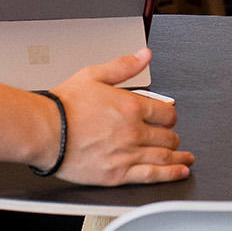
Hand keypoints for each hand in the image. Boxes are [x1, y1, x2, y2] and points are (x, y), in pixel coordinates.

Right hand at [49, 49, 193, 185]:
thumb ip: (124, 66)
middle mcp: (133, 131)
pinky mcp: (117, 174)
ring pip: (164, 156)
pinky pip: (152, 175)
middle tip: (172, 137)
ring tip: (186, 157)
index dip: (170, 115)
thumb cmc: (64, 105)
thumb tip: (144, 55)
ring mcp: (127, 154)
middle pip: (168, 136)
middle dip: (172, 136)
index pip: (166, 112)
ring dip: (179, 156)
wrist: (45, 131)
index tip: (168, 117)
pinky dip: (171, 174)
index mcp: (131, 106)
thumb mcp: (95, 75)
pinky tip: (180, 172)